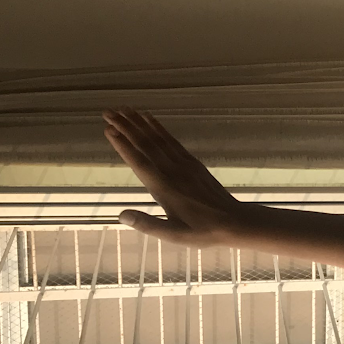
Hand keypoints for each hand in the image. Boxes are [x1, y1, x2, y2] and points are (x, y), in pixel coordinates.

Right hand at [103, 109, 245, 246]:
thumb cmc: (204, 231)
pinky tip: (150, 119)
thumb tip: (121, 215)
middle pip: (146, 145)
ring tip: (124, 109)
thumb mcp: (174, 235)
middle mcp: (173, 172)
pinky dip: (159, 129)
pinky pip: (173, 141)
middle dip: (126, 127)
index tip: (108, 129)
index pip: (139, 162)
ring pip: (158, 139)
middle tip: (107, 112)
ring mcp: (184, 165)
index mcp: (165, 189)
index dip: (123, 145)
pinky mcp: (193, 163)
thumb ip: (147, 225)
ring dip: (140, 123)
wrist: (235, 221)